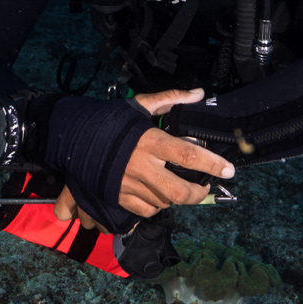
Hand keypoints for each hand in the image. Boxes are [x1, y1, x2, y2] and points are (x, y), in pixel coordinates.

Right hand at [53, 88, 234, 227]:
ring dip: (176, 197)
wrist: (74, 138)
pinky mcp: (118, 197)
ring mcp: (129, 184)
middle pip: (179, 191)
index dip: (212, 164)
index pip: (188, 155)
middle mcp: (141, 165)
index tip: (229, 169)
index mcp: (150, 141)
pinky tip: (157, 193)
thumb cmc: (111, 121)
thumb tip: (199, 93)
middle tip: (204, 187)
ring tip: (177, 185)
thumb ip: (171, 99)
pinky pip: (146, 210)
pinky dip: (156, 205)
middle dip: (198, 193)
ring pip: (164, 202)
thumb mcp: (140, 105)